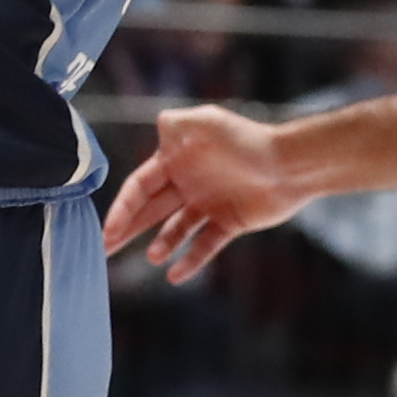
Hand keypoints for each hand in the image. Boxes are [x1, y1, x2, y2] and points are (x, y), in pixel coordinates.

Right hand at [101, 105, 306, 280]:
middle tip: (106, 249)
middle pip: (150, 210)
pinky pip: (204, 245)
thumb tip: (156, 127)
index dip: (122, 209)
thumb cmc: (247, 140)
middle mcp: (188, 183)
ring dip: (161, 243)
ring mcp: (208, 204)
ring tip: (152, 256)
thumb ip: (175, 123)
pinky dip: (191, 260)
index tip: (109, 230)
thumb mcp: (206, 121)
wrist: (290, 165)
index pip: (139, 187)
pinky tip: (175, 275)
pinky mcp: (229, 222)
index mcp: (176, 160)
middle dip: (127, 229)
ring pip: (176, 229)